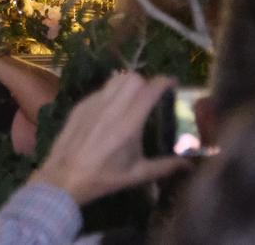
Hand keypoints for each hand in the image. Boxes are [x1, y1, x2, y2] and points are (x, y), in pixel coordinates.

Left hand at [30, 72, 187, 205]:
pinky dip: (112, 93)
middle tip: (151, 95)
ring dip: (128, 83)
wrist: (64, 177)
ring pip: (115, 79)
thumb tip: (190, 165)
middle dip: (146, 82)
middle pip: (133, 78)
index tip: (173, 83)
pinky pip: (101, 90)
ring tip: (133, 98)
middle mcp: (112, 108)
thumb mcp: (137, 175)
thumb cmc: (104, 178)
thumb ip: (165, 166)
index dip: (164, 81)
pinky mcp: (80, 105)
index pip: (150, 90)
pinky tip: (112, 109)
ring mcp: (93, 104)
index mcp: (129, 124)